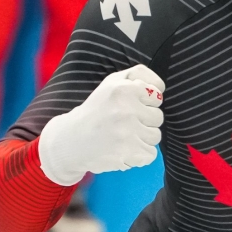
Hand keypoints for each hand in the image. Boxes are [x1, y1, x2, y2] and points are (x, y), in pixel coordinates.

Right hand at [38, 65, 164, 185]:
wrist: (70, 141)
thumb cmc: (96, 111)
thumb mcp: (111, 83)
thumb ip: (137, 76)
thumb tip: (161, 87)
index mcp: (123, 88)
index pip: (158, 95)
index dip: (145, 103)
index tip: (129, 107)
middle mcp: (126, 108)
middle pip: (158, 117)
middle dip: (144, 121)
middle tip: (122, 124)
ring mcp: (128, 131)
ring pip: (155, 136)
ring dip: (142, 139)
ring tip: (122, 137)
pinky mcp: (128, 152)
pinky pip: (150, 154)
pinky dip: (139, 156)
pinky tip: (123, 150)